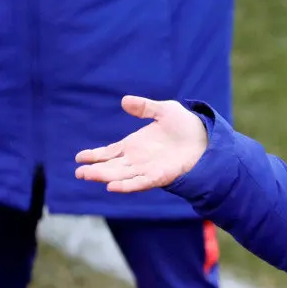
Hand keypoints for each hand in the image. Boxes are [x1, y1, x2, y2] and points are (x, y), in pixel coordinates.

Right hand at [75, 96, 207, 192]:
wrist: (207, 138)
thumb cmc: (186, 125)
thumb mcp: (164, 111)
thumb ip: (145, 107)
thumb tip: (125, 101)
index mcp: (135, 145)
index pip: (110, 152)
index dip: (95, 155)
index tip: (80, 158)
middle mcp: (138, 159)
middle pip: (112, 166)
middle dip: (95, 170)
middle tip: (79, 172)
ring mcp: (148, 169)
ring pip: (121, 175)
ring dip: (105, 177)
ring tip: (88, 176)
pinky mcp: (160, 176)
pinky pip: (140, 182)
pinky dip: (126, 185)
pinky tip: (112, 186)